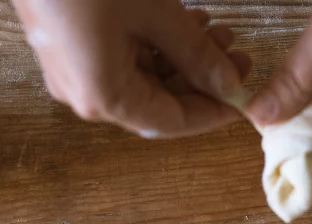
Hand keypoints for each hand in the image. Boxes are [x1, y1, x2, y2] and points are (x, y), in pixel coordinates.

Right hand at [13, 0, 251, 137]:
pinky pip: (119, 58)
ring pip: (140, 78)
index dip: (213, 111)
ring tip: (217, 29)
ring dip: (180, 58)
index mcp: (106, 97)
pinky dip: (154, 46)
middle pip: (156, 102)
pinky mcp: (66, 46)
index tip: (245, 94)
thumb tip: (228, 83)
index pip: (172, 122)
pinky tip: (183, 21)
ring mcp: (72, 71)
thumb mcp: (156, 13)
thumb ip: (196, 53)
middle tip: (238, 53)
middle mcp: (85, 94)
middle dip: (200, 79)